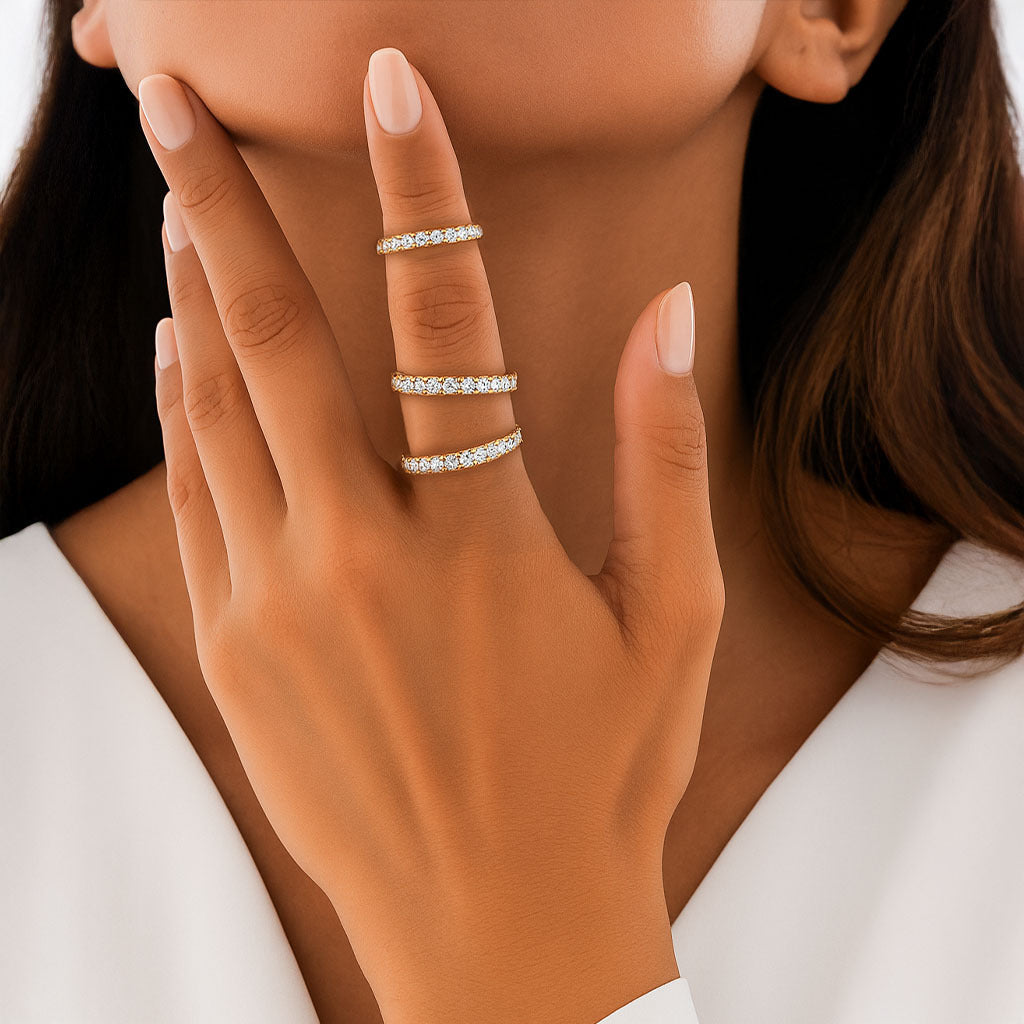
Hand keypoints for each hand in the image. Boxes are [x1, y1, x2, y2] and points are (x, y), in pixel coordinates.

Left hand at [140, 47, 722, 1023]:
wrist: (496, 926)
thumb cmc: (601, 775)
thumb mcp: (671, 620)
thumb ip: (664, 458)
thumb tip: (668, 319)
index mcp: (482, 542)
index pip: (443, 319)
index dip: (419, 185)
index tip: (392, 82)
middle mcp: (363, 558)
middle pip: (275, 339)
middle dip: (218, 202)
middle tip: (170, 98)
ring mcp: (280, 605)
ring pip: (215, 410)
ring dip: (193, 292)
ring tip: (174, 203)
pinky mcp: (237, 650)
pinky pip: (200, 494)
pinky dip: (187, 407)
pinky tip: (184, 349)